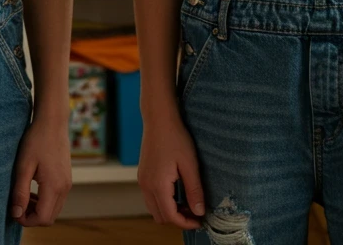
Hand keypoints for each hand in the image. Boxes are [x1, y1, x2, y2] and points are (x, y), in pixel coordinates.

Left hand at [9, 114, 71, 226]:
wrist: (52, 122)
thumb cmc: (36, 141)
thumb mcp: (23, 167)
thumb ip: (20, 192)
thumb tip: (16, 214)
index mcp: (54, 186)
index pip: (42, 218)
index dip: (26, 220)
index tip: (13, 210)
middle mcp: (65, 188)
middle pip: (49, 218)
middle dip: (32, 217)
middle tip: (17, 205)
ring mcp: (68, 183)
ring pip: (54, 210)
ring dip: (38, 210)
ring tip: (23, 197)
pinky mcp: (67, 179)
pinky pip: (57, 200)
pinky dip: (45, 201)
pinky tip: (33, 189)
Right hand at [137, 108, 205, 229]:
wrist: (159, 118)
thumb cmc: (176, 138)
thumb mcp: (190, 164)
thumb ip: (194, 190)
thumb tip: (199, 212)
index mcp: (158, 185)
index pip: (170, 216)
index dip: (186, 223)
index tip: (200, 221)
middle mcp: (146, 186)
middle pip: (160, 216)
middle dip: (177, 218)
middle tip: (195, 210)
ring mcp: (142, 180)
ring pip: (154, 208)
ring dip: (170, 210)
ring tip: (187, 201)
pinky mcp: (142, 175)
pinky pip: (151, 197)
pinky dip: (163, 201)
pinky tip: (177, 190)